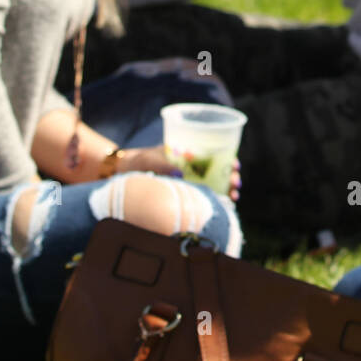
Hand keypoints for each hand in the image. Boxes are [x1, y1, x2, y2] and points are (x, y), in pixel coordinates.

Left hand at [119, 148, 242, 201]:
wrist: (125, 175)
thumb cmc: (139, 163)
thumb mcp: (149, 159)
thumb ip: (162, 164)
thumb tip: (178, 173)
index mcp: (189, 154)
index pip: (215, 154)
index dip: (229, 158)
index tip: (235, 165)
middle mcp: (193, 168)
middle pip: (220, 171)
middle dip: (231, 176)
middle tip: (235, 183)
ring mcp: (191, 182)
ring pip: (216, 186)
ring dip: (228, 190)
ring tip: (233, 196)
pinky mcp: (186, 196)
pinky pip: (205, 198)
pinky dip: (216, 201)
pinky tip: (223, 206)